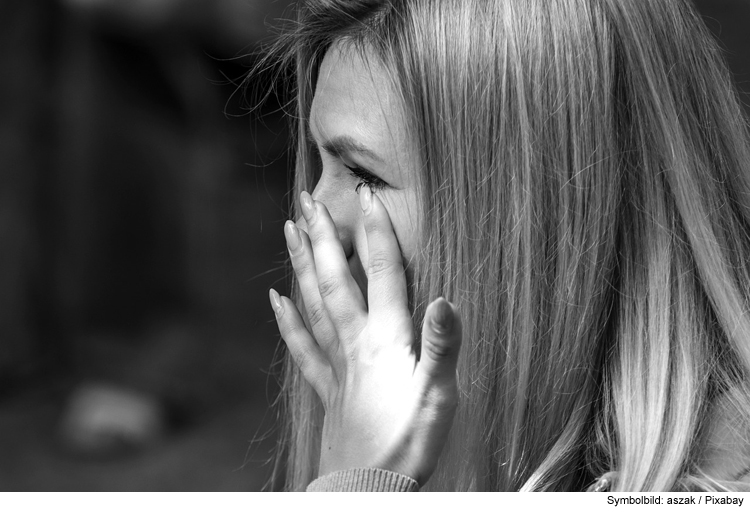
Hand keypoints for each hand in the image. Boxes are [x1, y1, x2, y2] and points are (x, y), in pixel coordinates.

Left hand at [269, 187, 461, 485]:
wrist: (370, 489)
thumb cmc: (410, 443)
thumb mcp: (439, 394)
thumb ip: (441, 345)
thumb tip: (444, 298)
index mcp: (385, 339)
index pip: (380, 274)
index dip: (375, 233)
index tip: (365, 194)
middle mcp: (354, 343)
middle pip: (333, 281)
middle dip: (322, 238)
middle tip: (307, 200)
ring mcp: (336, 364)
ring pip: (312, 304)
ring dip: (300, 265)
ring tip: (288, 230)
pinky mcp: (328, 388)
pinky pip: (302, 346)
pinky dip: (287, 320)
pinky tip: (275, 298)